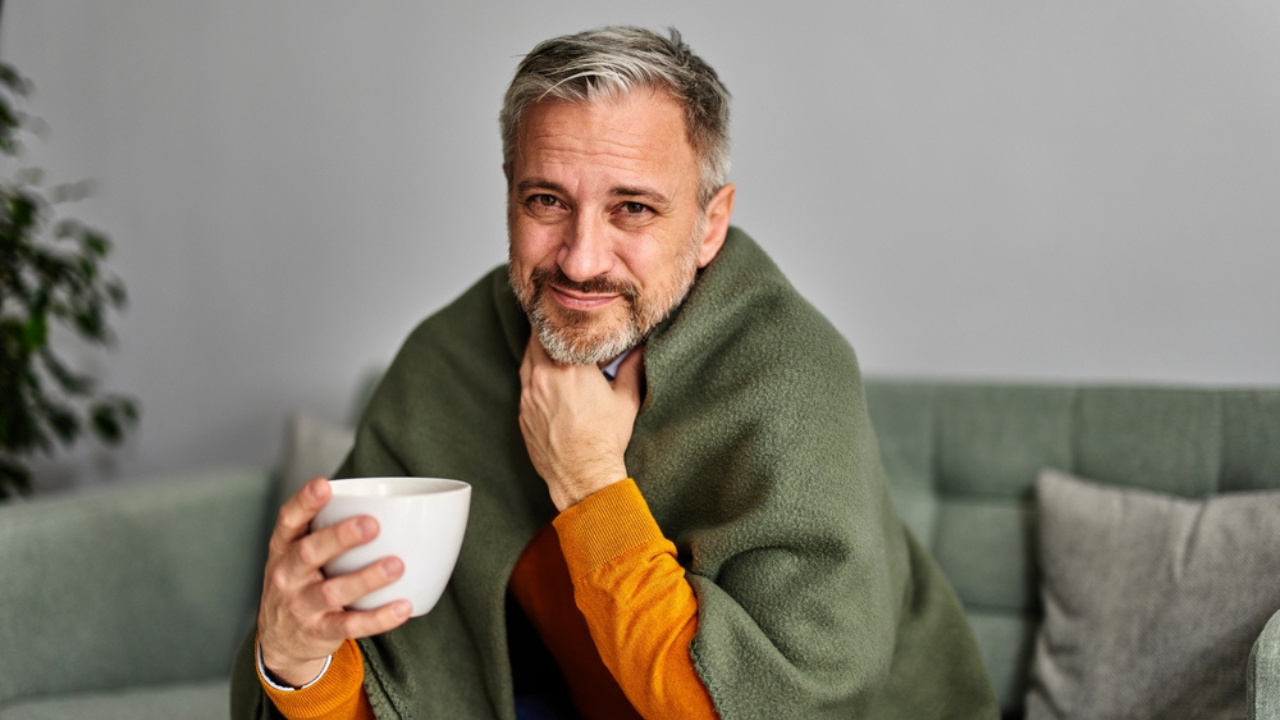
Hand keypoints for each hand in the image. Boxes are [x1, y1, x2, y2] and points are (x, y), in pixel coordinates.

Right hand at [256, 477, 412, 686]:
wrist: (279, 641)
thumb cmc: (299, 584)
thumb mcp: (297, 555)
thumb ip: (325, 528)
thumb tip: (381, 499)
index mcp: (284, 548)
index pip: (288, 520)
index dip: (304, 502)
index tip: (322, 485)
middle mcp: (287, 575)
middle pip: (309, 553)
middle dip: (340, 537)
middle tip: (371, 524)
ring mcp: (301, 605)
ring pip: (332, 591)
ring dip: (366, 578)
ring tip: (396, 566)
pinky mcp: (319, 631)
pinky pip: (350, 626)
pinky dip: (378, 618)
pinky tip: (402, 607)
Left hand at [519, 335, 643, 510]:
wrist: (582, 475)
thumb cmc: (605, 440)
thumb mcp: (626, 401)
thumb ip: (632, 369)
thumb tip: (640, 351)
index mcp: (572, 367)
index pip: (559, 329)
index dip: (561, 318)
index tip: (565, 311)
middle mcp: (545, 376)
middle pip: (536, 339)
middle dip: (546, 331)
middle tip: (556, 325)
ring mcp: (530, 394)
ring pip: (527, 360)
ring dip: (537, 352)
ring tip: (551, 350)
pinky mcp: (522, 411)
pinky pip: (524, 384)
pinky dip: (533, 376)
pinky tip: (546, 381)